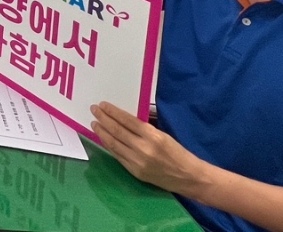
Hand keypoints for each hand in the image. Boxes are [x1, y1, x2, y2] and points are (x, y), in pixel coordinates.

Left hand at [91, 102, 207, 194]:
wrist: (188, 177)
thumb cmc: (178, 152)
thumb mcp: (163, 134)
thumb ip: (145, 127)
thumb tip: (125, 117)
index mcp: (152, 136)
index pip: (127, 121)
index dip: (113, 112)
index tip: (103, 105)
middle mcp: (143, 148)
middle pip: (117, 131)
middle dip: (103, 119)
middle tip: (94, 110)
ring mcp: (137, 162)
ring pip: (113, 144)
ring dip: (102, 132)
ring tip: (94, 123)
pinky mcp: (134, 172)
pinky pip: (117, 156)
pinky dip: (109, 145)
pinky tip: (103, 138)